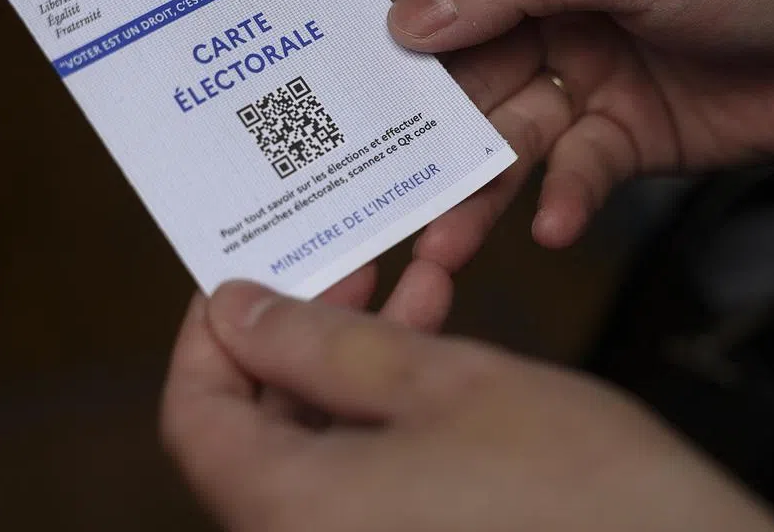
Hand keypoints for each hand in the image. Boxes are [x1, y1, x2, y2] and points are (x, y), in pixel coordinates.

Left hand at [162, 281, 773, 531]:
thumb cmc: (579, 490)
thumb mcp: (444, 382)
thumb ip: (325, 344)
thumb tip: (237, 310)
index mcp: (288, 511)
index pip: (194, 413)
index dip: (210, 334)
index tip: (252, 275)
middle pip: (251, 430)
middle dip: (297, 336)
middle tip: (346, 266)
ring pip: (314, 448)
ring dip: (350, 364)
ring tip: (407, 288)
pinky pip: (361, 481)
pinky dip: (384, 414)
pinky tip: (434, 353)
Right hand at [380, 0, 773, 324]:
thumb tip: (410, 15)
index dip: (403, 44)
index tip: (353, 104)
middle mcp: (561, 4)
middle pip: (471, 76)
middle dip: (431, 137)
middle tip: (387, 197)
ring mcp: (596, 74)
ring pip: (514, 136)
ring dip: (480, 188)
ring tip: (444, 242)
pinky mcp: (632, 136)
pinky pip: (579, 173)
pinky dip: (563, 200)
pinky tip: (550, 227)